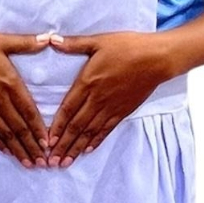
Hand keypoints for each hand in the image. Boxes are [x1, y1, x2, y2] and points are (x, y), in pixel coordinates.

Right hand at [0, 32, 50, 167]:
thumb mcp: (0, 41)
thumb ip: (26, 42)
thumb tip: (49, 38)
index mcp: (10, 83)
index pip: (29, 112)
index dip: (39, 130)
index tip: (49, 144)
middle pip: (19, 128)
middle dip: (32, 147)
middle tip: (43, 163)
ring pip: (5, 134)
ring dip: (18, 150)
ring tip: (28, 163)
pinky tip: (7, 151)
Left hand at [46, 32, 172, 167]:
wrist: (157, 58)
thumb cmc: (128, 46)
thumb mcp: (98, 41)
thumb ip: (74, 44)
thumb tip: (51, 39)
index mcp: (88, 82)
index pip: (68, 109)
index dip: (57, 127)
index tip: (47, 141)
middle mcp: (98, 99)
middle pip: (77, 126)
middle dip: (63, 145)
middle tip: (51, 161)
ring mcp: (111, 107)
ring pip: (90, 132)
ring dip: (76, 148)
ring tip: (65, 163)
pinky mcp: (123, 111)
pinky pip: (106, 130)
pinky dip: (96, 141)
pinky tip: (87, 151)